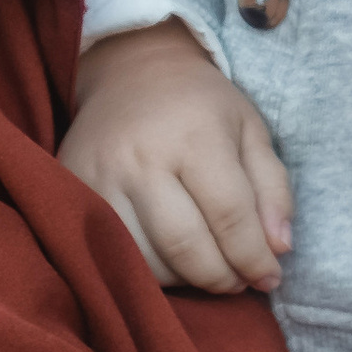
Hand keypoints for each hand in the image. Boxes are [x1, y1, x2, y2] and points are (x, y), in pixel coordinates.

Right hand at [57, 21, 293, 292]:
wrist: (130, 70)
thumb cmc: (200, 104)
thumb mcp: (249, 129)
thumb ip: (272, 189)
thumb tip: (279, 249)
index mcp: (194, 135)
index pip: (230, 216)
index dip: (255, 258)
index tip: (270, 277)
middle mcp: (142, 158)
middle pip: (186, 248)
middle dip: (222, 278)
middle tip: (240, 280)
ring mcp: (100, 178)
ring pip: (147, 262)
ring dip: (185, 279)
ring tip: (206, 265)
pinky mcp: (73, 190)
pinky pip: (112, 254)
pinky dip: (147, 270)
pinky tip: (168, 257)